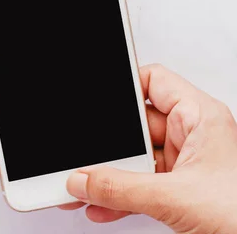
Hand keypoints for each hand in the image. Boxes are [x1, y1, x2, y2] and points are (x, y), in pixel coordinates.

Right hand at [66, 64, 236, 232]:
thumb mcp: (176, 198)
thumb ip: (123, 189)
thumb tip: (84, 179)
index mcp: (200, 116)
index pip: (154, 81)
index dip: (125, 86)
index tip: (97, 99)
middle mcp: (194, 135)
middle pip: (138, 125)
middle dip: (110, 145)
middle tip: (87, 156)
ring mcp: (188, 163)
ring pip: (137, 159)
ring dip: (110, 175)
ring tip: (85, 185)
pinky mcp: (183, 190)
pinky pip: (142, 185)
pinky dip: (121, 195)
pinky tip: (102, 204)